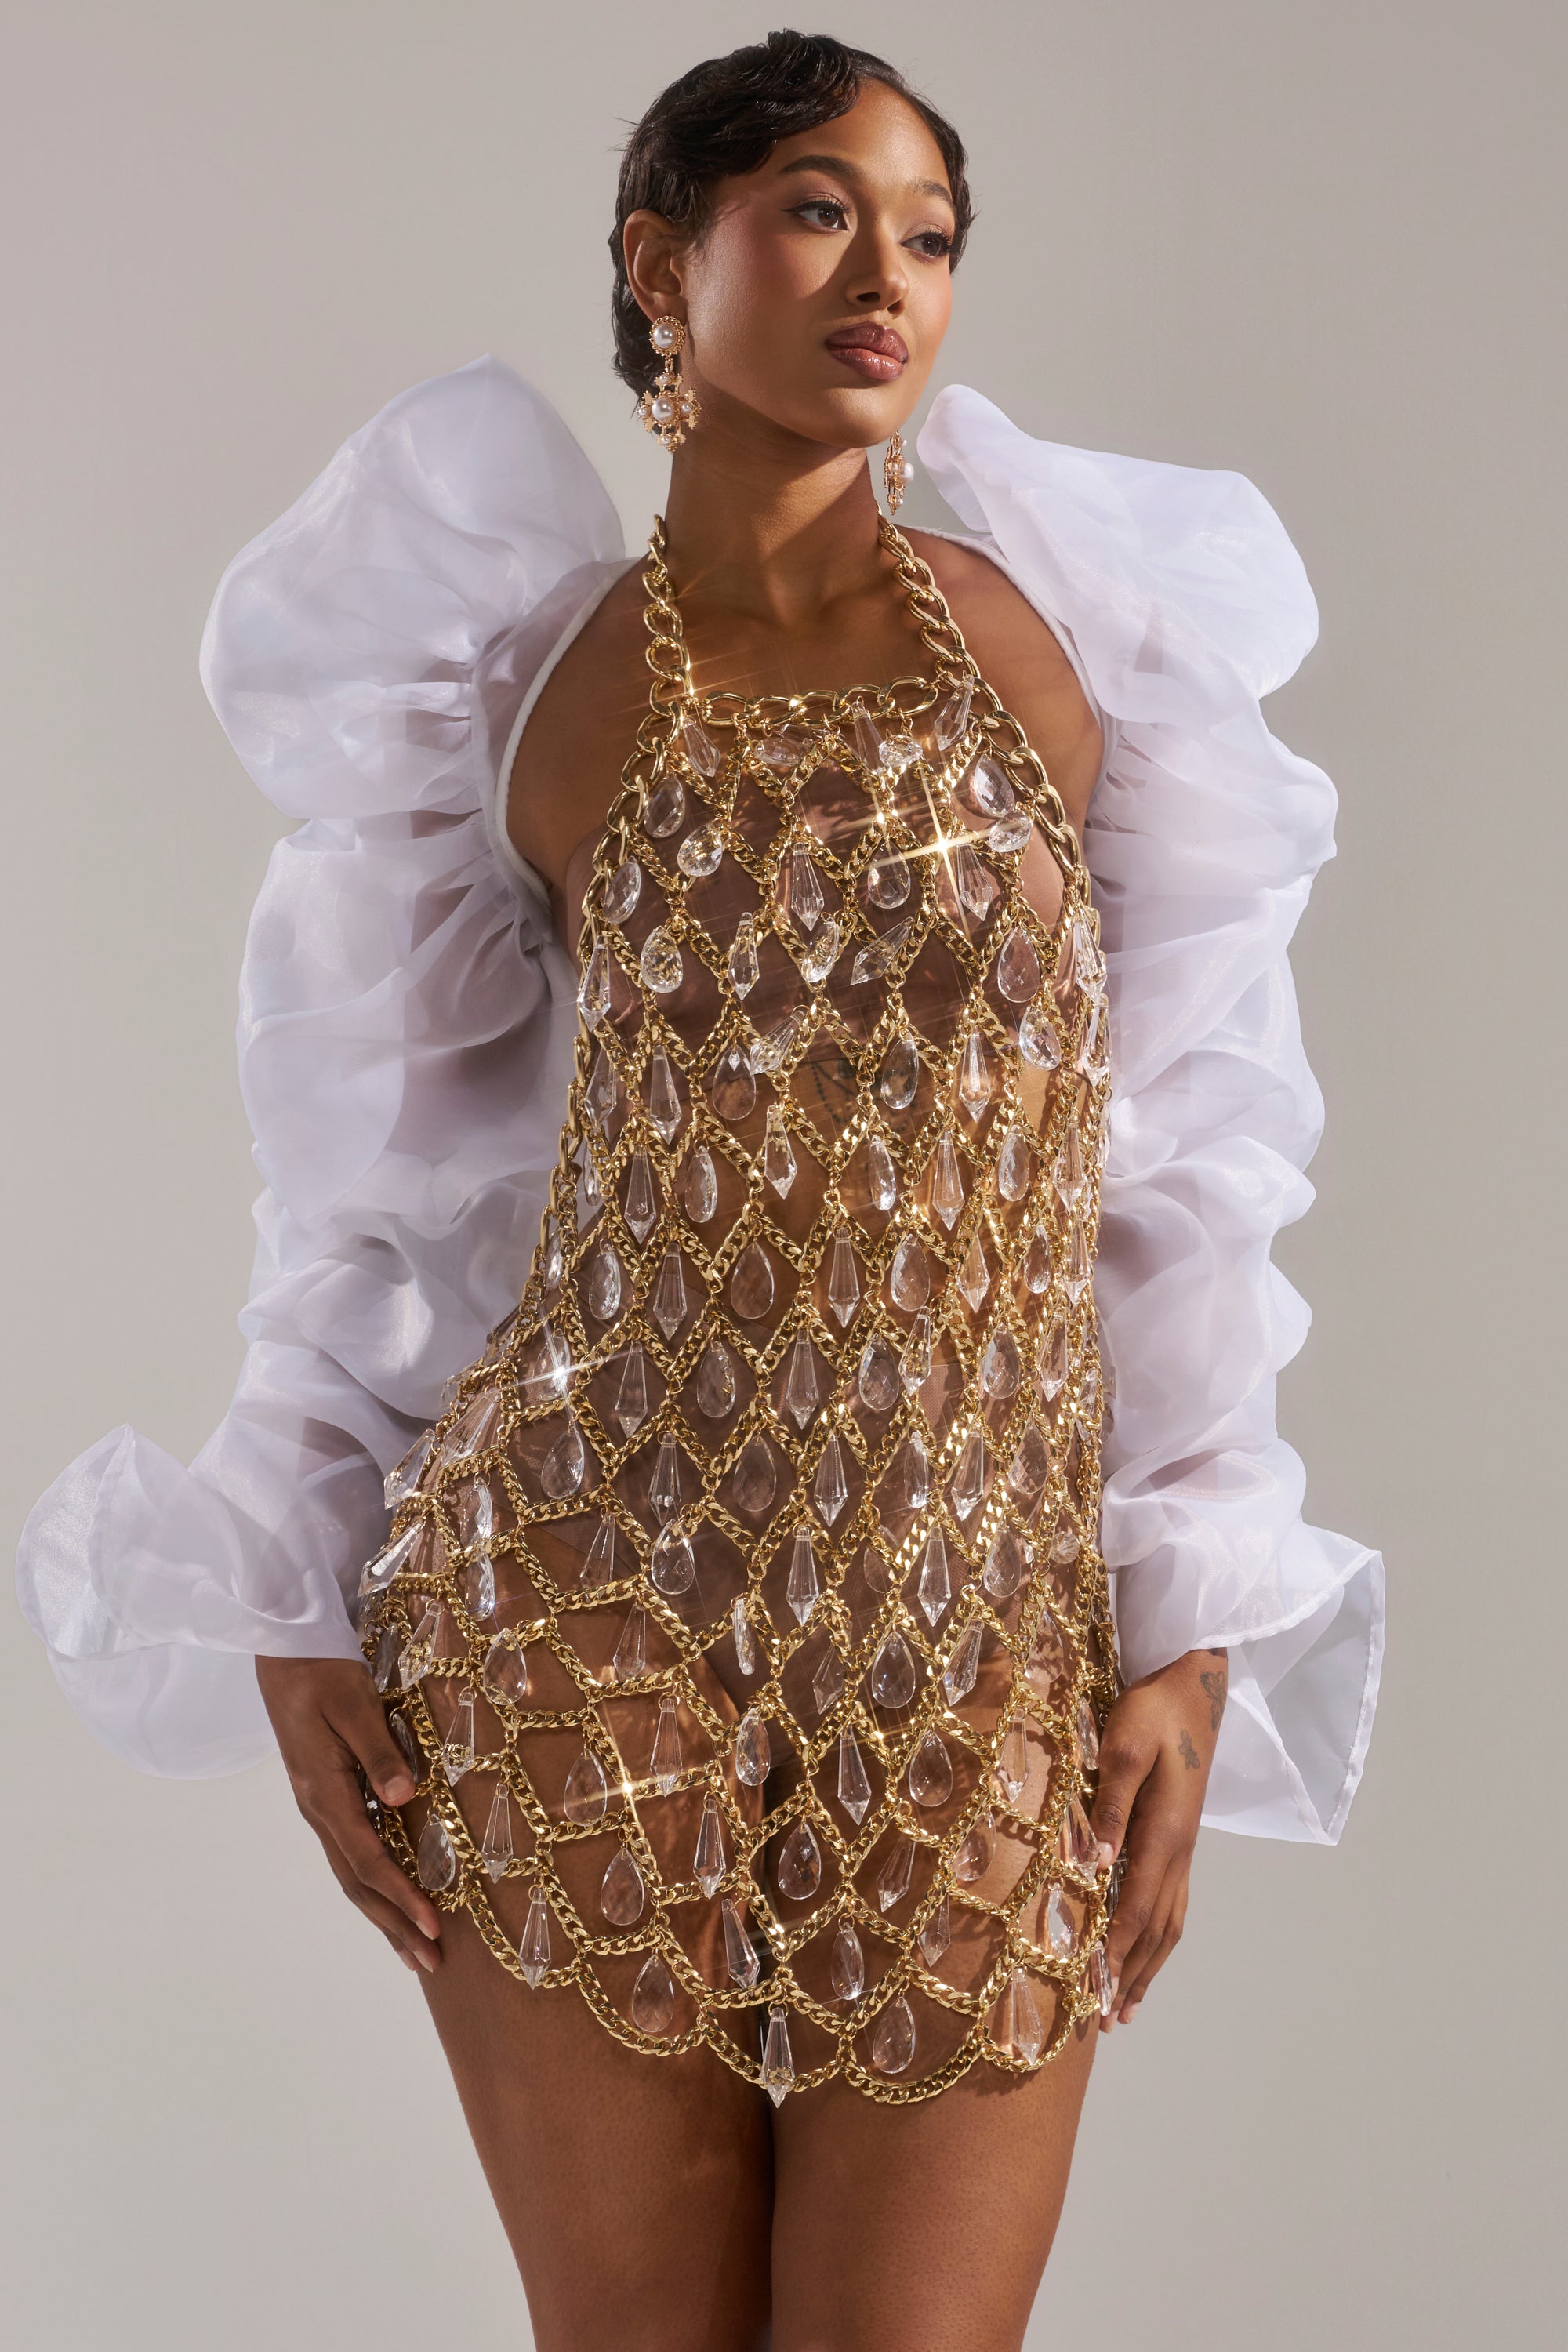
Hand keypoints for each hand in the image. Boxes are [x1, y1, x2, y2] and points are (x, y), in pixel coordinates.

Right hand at [255, 1656, 442, 1974]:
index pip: (369, 1860)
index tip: (435, 1926)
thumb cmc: (321, 1671)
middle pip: (357, 1883)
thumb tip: (405, 1798)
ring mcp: (320, 1804)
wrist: (283, 1651)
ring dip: (383, 1912)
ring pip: (351, 1872)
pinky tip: (391, 1891)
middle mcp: (319, 1810)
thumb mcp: (353, 1704)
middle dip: (394, 1924)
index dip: (402, 1896)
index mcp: (324, 1794)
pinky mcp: (326, 1793)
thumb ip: (379, 1753)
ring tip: (413, 1947)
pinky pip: (351, 1850)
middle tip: (430, 1962)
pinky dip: (373, 1880)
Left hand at [1089, 1646, 1226, 2029]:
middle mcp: (1179, 1850)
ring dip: (1147, 1967)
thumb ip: (1112, 1803)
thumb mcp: (1125, 1745)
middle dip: (1130, 1976)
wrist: (1194, 1688)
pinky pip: (1172, 1902)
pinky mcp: (1180, 1837)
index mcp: (1164, 1832)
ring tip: (1127, 2007)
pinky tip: (1146, 1950)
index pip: (1136, 1908)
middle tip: (1106, 2022)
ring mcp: (1184, 1847)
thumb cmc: (1153, 1710)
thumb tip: (1097, 1861)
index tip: (1095, 1995)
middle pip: (1156, 1929)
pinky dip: (1158, 1937)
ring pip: (1169, 1922)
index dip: (1115, 1954)